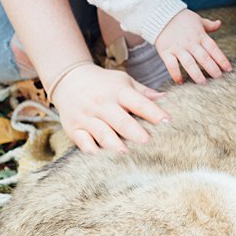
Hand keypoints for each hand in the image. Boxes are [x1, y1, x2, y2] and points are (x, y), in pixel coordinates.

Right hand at [51, 62, 166, 153]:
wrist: (69, 80)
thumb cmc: (103, 83)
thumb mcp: (123, 81)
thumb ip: (143, 92)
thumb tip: (166, 98)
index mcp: (118, 92)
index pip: (138, 102)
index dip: (153, 112)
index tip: (167, 122)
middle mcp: (102, 104)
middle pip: (120, 120)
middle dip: (134, 131)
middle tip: (147, 141)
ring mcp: (87, 116)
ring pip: (101, 132)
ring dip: (113, 143)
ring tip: (126, 153)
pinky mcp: (74, 127)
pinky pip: (82, 140)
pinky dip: (90, 148)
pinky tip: (100, 155)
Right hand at [153, 10, 232, 84]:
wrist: (159, 15)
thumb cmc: (181, 19)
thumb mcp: (197, 20)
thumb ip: (209, 25)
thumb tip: (219, 23)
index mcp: (200, 36)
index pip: (214, 49)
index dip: (222, 59)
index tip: (229, 69)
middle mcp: (190, 43)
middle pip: (204, 58)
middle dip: (212, 69)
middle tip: (219, 79)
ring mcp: (178, 48)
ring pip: (189, 63)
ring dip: (196, 74)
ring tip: (203, 83)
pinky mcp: (165, 51)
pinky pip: (171, 65)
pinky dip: (175, 74)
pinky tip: (181, 82)